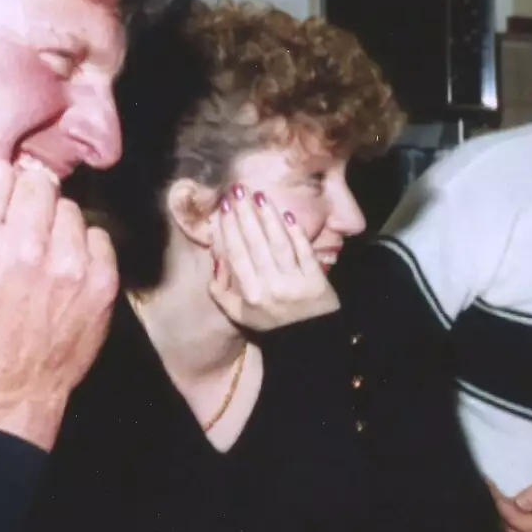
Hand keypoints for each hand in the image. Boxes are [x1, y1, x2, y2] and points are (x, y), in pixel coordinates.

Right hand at [0, 142, 118, 449]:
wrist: (4, 391)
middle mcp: (26, 247)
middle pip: (37, 182)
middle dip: (23, 201)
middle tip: (13, 232)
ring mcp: (68, 266)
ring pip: (68, 207)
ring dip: (53, 224)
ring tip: (35, 256)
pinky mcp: (100, 284)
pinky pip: (96, 236)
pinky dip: (81, 248)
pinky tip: (59, 272)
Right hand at [207, 185, 338, 331]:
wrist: (310, 340)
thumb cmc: (272, 324)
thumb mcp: (241, 315)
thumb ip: (221, 292)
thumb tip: (215, 261)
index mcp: (251, 295)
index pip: (238, 256)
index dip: (230, 230)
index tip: (225, 207)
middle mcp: (272, 288)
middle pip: (257, 245)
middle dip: (246, 215)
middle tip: (239, 190)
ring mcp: (295, 283)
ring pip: (279, 245)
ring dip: (269, 218)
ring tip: (260, 196)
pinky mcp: (317, 281)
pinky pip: (304, 252)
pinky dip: (297, 234)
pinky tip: (288, 215)